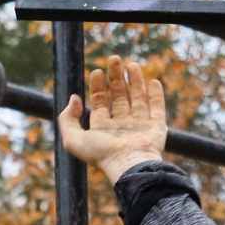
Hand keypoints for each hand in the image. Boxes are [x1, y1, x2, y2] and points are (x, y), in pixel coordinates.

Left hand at [59, 56, 168, 183]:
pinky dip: (156, 95)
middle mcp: (121, 126)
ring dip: (135, 81)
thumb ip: (67, 119)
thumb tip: (74, 99)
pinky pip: (157, 108)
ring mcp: (140, 126)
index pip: (100, 103)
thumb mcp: (73, 139)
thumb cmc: (102, 154)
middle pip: (119, 97)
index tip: (96, 71)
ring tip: (131, 64)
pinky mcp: (156, 128)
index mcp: (103, 129)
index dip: (97, 86)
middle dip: (116, 78)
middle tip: (114, 59)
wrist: (129, 164)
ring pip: (138, 99)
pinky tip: (153, 81)